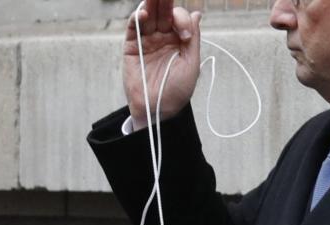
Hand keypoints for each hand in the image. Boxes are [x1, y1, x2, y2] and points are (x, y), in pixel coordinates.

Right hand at [122, 0, 201, 127]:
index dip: (182, 20)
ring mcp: (146, 40)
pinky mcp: (132, 47)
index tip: (185, 37)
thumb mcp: (191, 63)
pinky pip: (133, 28)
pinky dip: (136, 18)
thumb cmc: (177, 90)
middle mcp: (162, 36)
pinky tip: (144, 13)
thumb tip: (197, 13)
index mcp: (178, 39)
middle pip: (163, 11)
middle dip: (165, 0)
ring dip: (151, 3)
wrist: (159, 110)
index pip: (179, 18)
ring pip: (148, 15)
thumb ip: (193, 38)